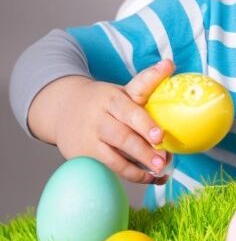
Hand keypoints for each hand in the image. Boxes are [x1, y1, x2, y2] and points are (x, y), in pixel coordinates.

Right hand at [29, 59, 175, 183]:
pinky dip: (129, 175)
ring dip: (137, 169)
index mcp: (111, 99)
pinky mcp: (82, 157)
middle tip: (163, 161)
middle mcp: (98, 120)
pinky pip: (107, 169)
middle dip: (143, 151)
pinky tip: (147, 178)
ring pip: (112, 158)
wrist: (62, 109)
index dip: (145, 125)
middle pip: (121, 137)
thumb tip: (170, 63)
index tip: (160, 136)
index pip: (129, 112)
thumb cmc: (104, 100)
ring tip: (158, 172)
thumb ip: (147, 81)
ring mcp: (88, 140)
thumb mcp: (122, 89)